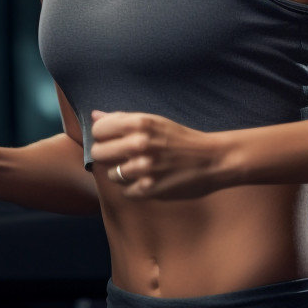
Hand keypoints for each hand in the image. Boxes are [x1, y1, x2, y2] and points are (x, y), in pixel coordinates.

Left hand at [90, 111, 229, 199]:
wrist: (213, 159)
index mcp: (140, 123)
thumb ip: (123, 119)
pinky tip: (148, 181)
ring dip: (122, 174)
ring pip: (111, 175)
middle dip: (108, 156)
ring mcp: (143, 168)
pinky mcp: (148, 189)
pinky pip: (126, 192)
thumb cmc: (182, 139)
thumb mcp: (155, 121)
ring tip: (139, 169)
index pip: (98, 129)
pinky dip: (135, 189)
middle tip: (124, 157)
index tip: (113, 140)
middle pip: (99, 153)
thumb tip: (94, 115)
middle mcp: (139, 143)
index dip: (103, 136)